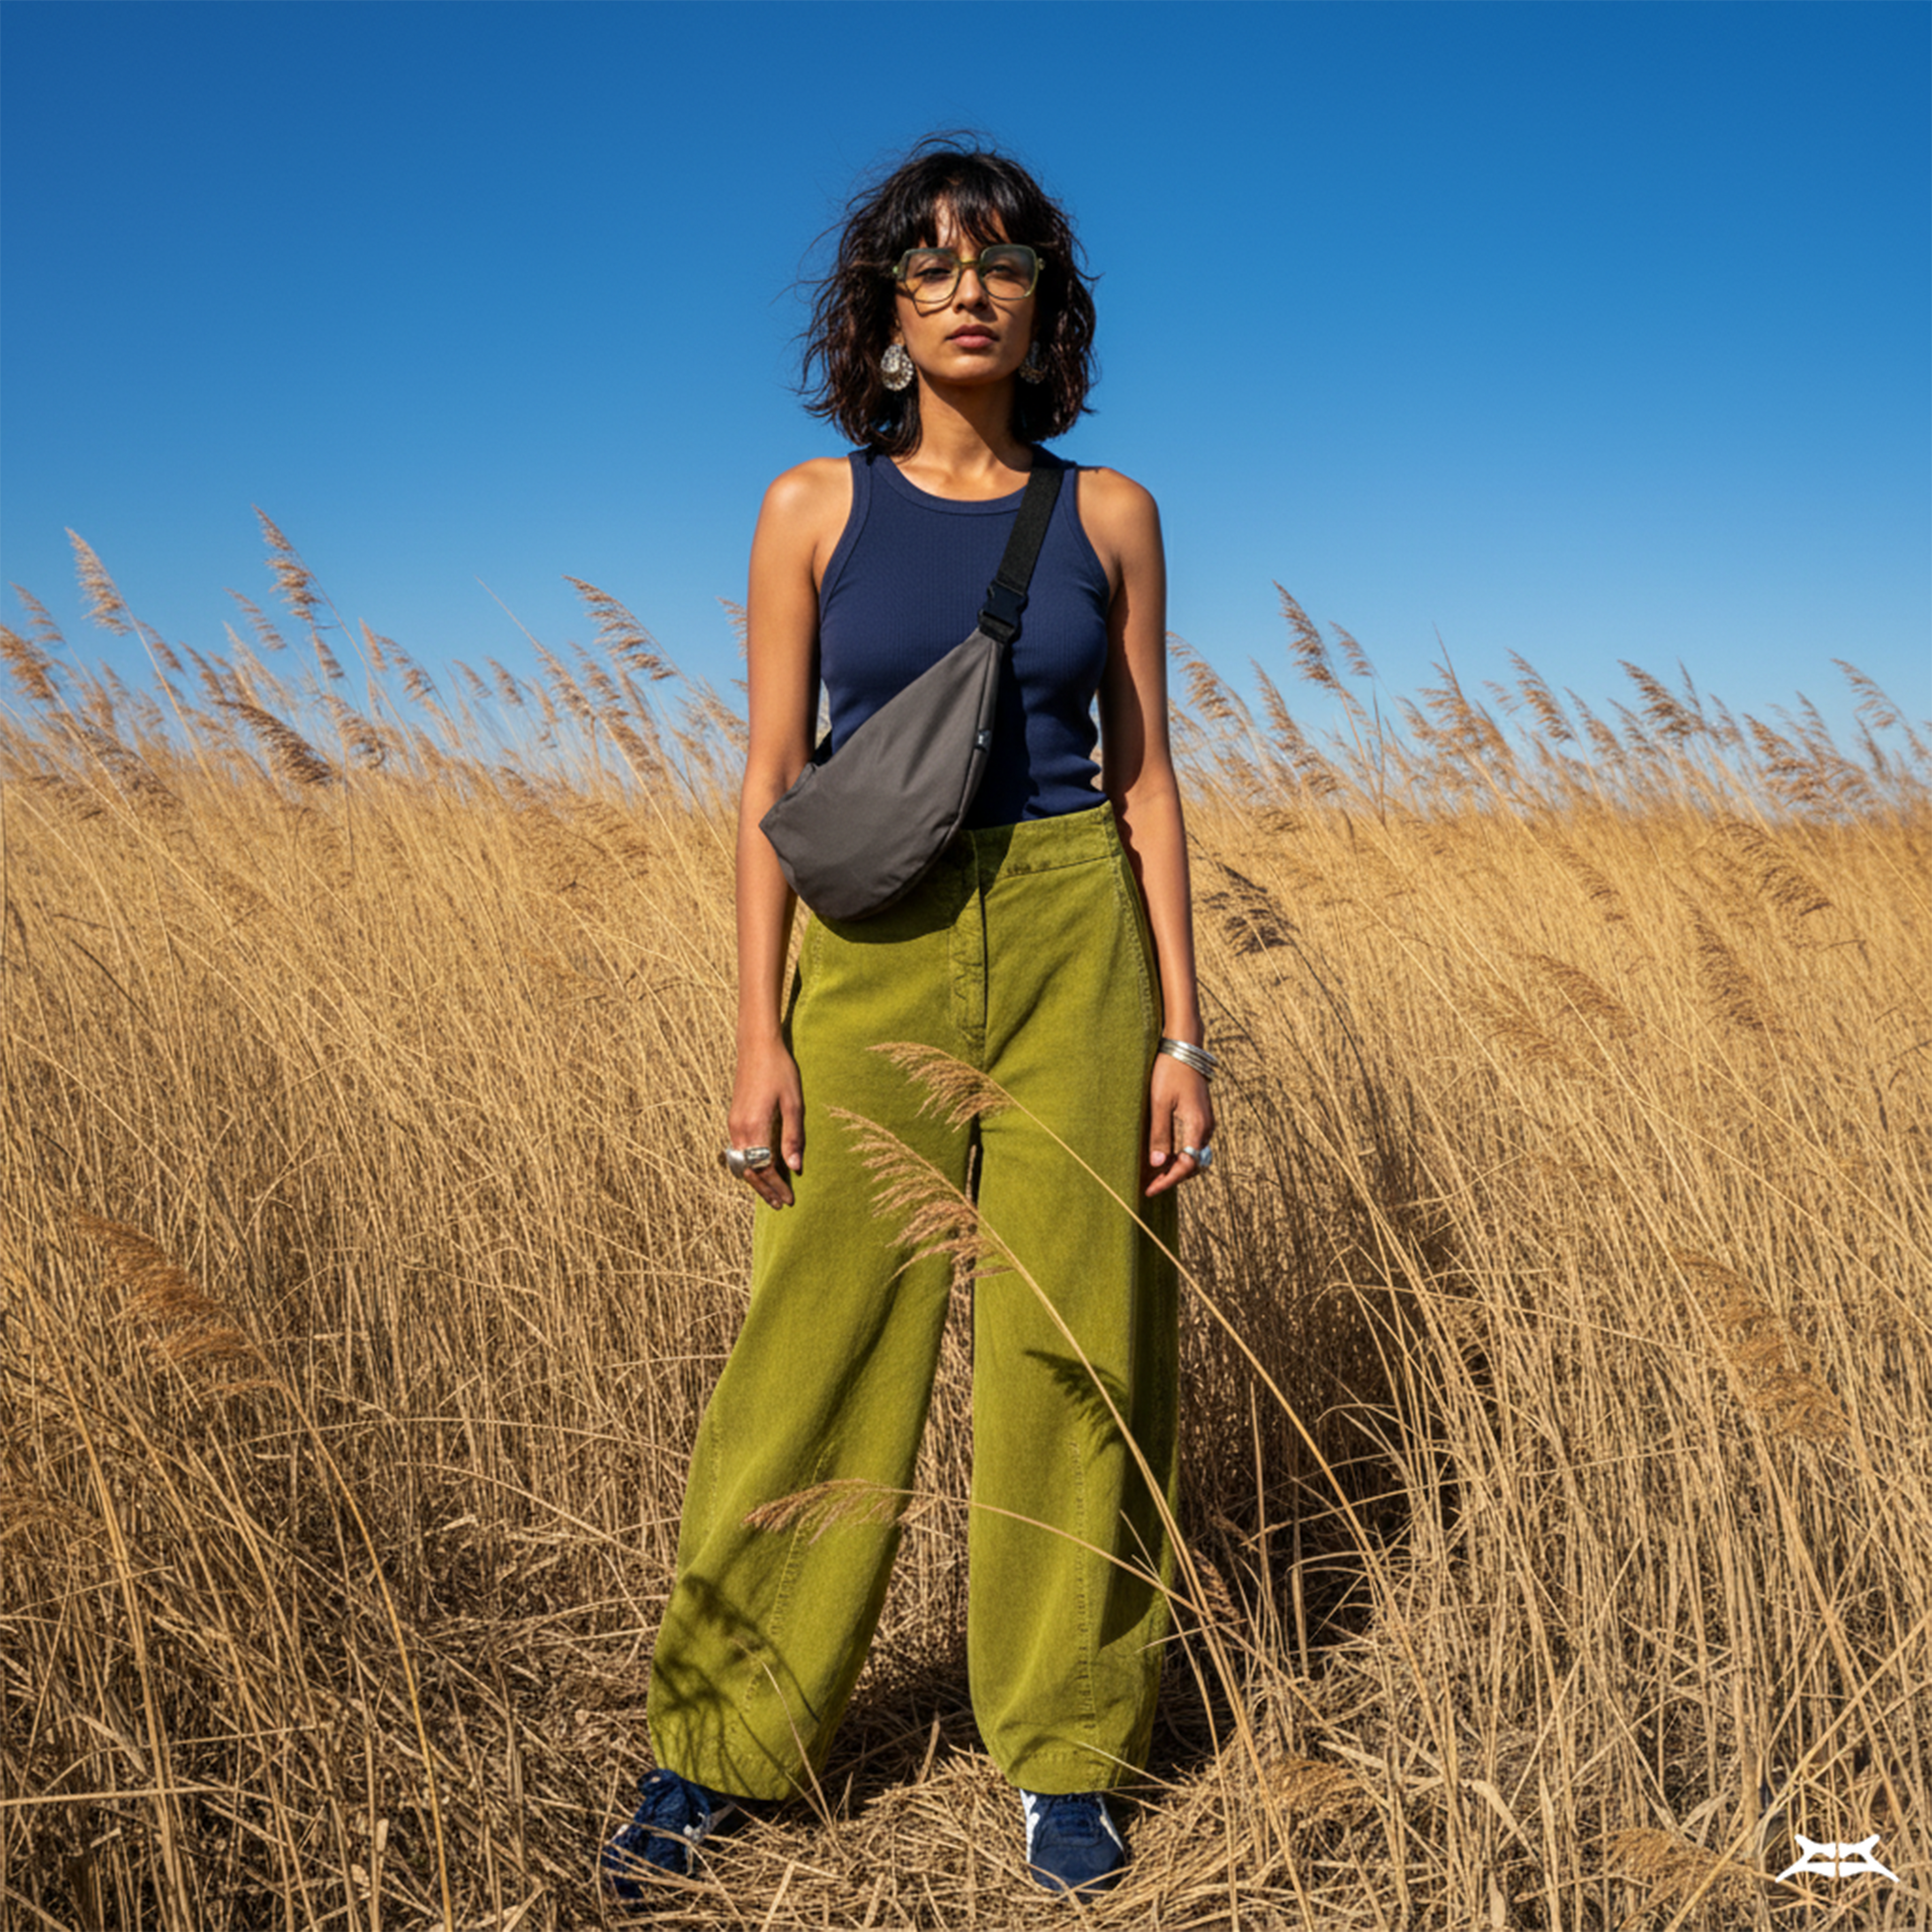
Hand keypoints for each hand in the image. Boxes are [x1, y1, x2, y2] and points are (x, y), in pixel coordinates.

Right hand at [727, 1036, 804, 1208]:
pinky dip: (749, 1166)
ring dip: (756, 1180)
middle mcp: (739, 1129)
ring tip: (771, 1193)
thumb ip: (793, 1137)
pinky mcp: (734, 1118)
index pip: (764, 1168)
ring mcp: (733, 1124)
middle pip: (749, 1171)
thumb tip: (795, 1168)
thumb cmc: (780, 1071)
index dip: (777, 1187)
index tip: (789, 1200)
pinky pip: (739, 1152)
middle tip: (780, 1204)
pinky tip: (761, 1169)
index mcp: (754, 1127)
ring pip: (741, 1164)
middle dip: (764, 1190)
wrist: (757, 1046)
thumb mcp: (793, 1103)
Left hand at [1144, 1053, 1213, 1197]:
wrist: (1185, 1048)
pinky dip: (1179, 1153)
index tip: (1150, 1190)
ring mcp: (1206, 1122)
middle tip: (1149, 1185)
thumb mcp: (1159, 1103)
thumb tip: (1158, 1164)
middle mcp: (1206, 1127)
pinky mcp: (1201, 1116)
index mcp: (1197, 1126)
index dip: (1167, 1181)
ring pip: (1193, 1155)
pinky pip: (1193, 1143)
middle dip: (1172, 1177)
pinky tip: (1164, 1153)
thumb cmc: (1169, 1072)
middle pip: (1193, 1165)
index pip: (1186, 1166)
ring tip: (1154, 1173)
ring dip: (1176, 1166)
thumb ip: (1160, 1134)